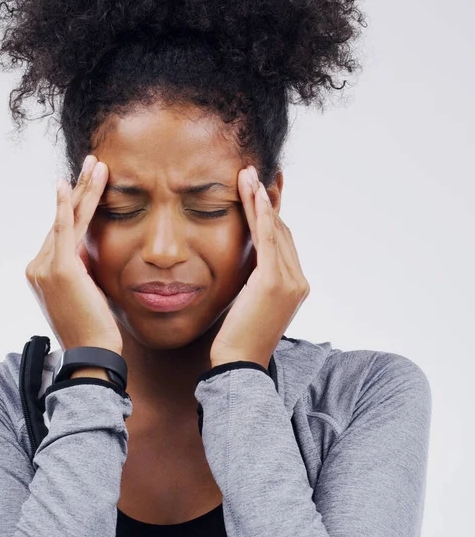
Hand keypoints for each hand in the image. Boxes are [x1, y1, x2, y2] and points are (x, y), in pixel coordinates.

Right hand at [25, 155, 121, 355]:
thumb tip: (86, 247)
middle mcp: (38, 266)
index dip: (75, 206)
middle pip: (61, 220)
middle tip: (92, 163)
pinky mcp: (59, 269)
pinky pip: (63, 230)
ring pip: (67, 220)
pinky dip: (66, 205)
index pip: (61, 232)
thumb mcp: (84, 289)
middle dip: (79, 190)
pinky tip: (67, 184)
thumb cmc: (93, 324)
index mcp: (42, 272)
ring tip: (97, 165)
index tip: (87, 184)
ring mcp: (44, 267)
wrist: (93, 352)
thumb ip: (80, 265)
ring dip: (83, 190)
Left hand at [209, 166, 309, 369]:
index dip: (271, 214)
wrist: (238, 362)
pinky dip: (261, 214)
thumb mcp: (252, 300)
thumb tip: (248, 260)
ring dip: (261, 200)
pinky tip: (253, 193)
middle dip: (267, 201)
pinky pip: (269, 240)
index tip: (260, 190)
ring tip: (247, 175)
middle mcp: (299, 280)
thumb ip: (256, 278)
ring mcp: (290, 281)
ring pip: (276, 230)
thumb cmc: (239, 334)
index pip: (284, 241)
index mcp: (295, 285)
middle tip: (251, 174)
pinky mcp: (273, 282)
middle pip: (283, 231)